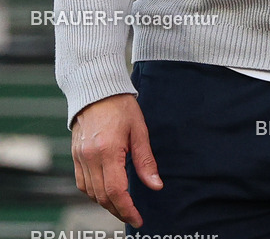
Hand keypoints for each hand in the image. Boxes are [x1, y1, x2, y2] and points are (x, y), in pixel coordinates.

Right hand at [71, 93, 162, 226]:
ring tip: (122, 205)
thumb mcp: (139, 130)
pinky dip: (94, 193)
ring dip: (106, 203)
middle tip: (133, 215)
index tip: (138, 218)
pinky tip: (106, 191)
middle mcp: (90, 157)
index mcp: (108, 150)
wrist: (97, 89)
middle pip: (102, 196)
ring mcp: (80, 157)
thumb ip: (146, 160)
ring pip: (90, 193)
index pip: (116, 190)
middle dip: (118, 210)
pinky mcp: (75, 155)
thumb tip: (156, 185)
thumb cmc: (121, 106)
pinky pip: (82, 184)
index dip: (127, 209)